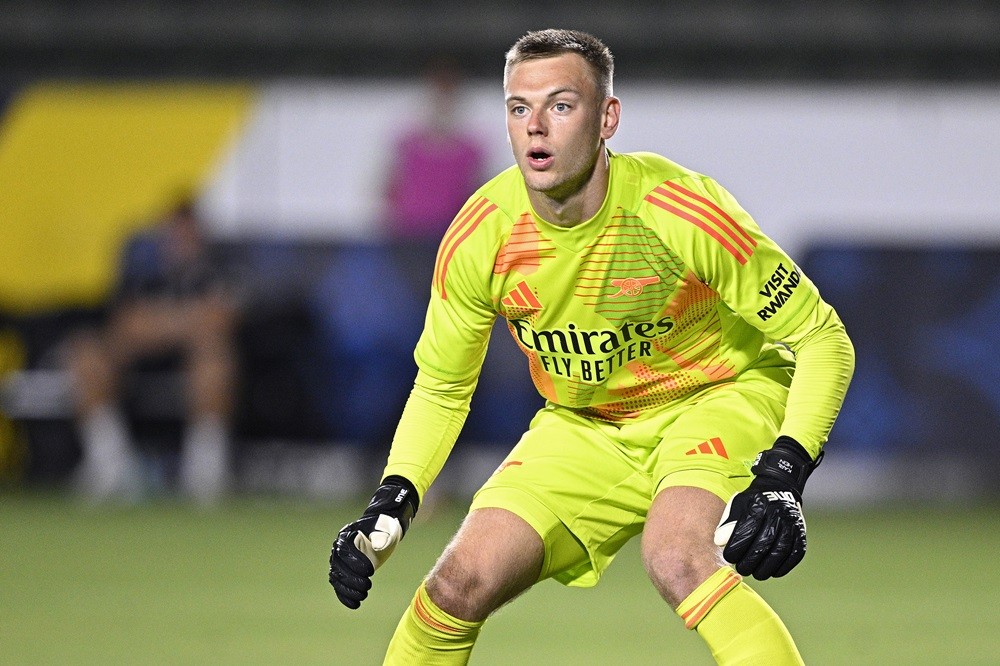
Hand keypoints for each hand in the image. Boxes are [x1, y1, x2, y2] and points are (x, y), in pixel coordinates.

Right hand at [329, 475, 417, 608]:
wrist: (382, 531)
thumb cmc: (385, 528)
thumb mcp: (387, 529)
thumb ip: (382, 536)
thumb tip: (377, 547)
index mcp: (347, 535)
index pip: (345, 551)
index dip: (355, 562)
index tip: (370, 571)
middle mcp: (338, 548)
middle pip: (339, 567)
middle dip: (352, 579)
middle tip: (367, 585)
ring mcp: (338, 561)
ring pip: (337, 578)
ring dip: (348, 590)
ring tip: (363, 596)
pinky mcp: (343, 572)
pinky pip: (339, 585)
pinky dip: (344, 596)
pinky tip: (355, 604)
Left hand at [714, 437, 820, 579]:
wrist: (779, 488)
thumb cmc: (753, 502)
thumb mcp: (737, 505)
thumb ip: (727, 523)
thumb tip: (719, 542)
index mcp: (759, 504)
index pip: (747, 529)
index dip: (737, 546)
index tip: (729, 557)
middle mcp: (778, 513)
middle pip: (764, 542)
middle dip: (750, 560)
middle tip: (741, 569)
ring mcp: (792, 523)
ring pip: (781, 550)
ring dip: (767, 566)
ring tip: (755, 573)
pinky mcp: (802, 533)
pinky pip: (796, 553)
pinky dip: (784, 566)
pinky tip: (773, 572)